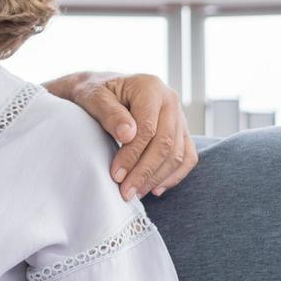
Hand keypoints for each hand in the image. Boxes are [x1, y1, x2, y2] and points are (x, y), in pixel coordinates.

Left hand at [61, 71, 197, 200]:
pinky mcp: (181, 130)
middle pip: (165, 143)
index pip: (148, 128)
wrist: (101, 88)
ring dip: (157, 178)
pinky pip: (187, 156)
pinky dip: (174, 175)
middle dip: (145, 172)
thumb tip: (128, 135)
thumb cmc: (93, 92)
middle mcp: (170, 100)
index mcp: (150, 87)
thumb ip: (109, 113)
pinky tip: (155, 189)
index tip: (116, 175)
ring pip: (177, 153)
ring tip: (135, 193)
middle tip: (126, 192)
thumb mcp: (93, 97)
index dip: (133, 154)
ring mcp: (179, 116)